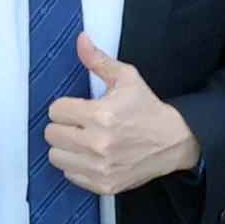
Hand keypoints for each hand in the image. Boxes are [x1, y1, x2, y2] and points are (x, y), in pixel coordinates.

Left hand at [42, 33, 190, 194]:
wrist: (173, 141)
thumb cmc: (146, 108)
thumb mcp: (127, 78)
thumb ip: (99, 60)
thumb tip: (80, 39)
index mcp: (101, 115)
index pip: (56, 110)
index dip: (66, 106)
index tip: (78, 108)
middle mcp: (98, 144)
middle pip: (51, 134)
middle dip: (64, 126)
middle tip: (80, 124)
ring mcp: (100, 167)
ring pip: (55, 156)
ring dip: (66, 147)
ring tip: (83, 140)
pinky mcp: (103, 184)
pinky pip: (70, 174)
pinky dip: (77, 165)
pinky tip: (92, 156)